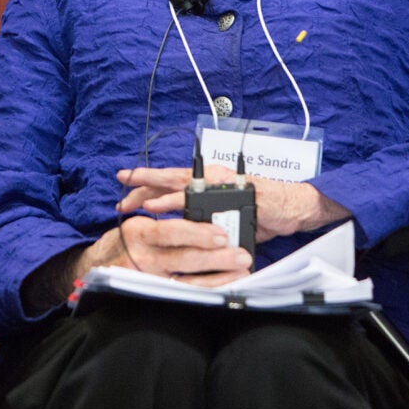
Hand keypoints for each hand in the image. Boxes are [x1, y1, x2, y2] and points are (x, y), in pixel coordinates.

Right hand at [75, 216, 252, 285]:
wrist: (96, 266)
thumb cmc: (123, 242)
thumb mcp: (137, 225)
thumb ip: (164, 223)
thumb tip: (203, 217)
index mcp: (139, 232)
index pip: (170, 232)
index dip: (197, 233)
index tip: (221, 234)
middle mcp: (142, 257)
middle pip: (182, 258)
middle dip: (216, 258)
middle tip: (240, 255)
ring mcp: (148, 279)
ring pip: (187, 280)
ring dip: (217, 276)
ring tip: (241, 271)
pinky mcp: (153, 293)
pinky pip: (184, 294)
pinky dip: (206, 290)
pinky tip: (224, 286)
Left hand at [115, 166, 349, 241]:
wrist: (289, 207)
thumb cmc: (262, 210)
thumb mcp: (228, 214)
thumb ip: (207, 218)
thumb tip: (189, 229)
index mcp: (207, 182)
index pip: (172, 181)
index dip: (148, 184)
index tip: (126, 187)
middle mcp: (208, 179)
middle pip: (167, 178)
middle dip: (141, 182)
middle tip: (119, 185)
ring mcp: (214, 184)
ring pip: (175, 185)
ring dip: (151, 192)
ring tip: (131, 200)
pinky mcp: (222, 193)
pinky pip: (192, 199)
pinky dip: (173, 202)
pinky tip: (157, 207)